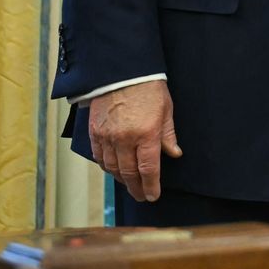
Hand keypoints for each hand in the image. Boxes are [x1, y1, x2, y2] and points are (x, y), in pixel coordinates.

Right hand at [89, 80, 181, 202]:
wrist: (122, 72)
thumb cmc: (148, 89)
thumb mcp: (166, 110)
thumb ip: (168, 135)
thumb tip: (174, 154)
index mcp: (146, 134)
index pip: (148, 168)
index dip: (150, 185)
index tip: (153, 196)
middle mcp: (125, 139)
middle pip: (129, 172)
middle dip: (136, 188)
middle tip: (142, 196)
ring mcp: (107, 136)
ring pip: (112, 167)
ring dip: (121, 179)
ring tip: (130, 185)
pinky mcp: (94, 132)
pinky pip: (98, 156)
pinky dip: (106, 166)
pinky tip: (113, 170)